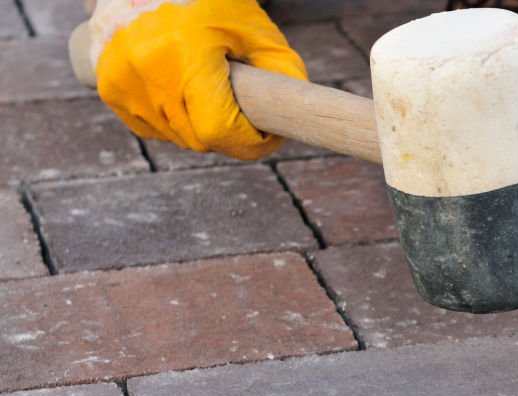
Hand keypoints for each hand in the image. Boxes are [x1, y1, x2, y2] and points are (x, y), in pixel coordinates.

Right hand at [89, 0, 306, 159]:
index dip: (250, 142)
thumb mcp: (256, 30)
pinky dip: (175, 121)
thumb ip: (283, 74)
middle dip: (230, 133)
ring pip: (178, 138)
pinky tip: (184, 91)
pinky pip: (154, 129)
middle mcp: (145, 69)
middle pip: (200, 139)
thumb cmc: (210, 1)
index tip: (267, 134)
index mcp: (184, 52)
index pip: (219, 130)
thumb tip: (292, 118)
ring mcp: (120, 80)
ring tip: (211, 91)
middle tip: (244, 109)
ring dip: (201, 127)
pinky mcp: (108, 87)